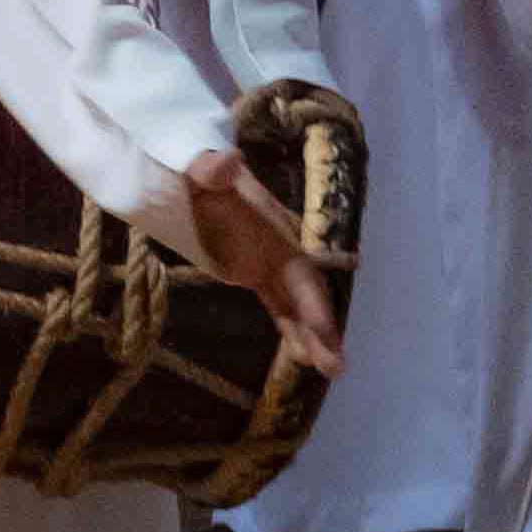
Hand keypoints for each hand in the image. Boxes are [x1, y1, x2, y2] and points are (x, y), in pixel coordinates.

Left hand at [166, 151, 343, 373]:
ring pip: (296, 305)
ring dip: (313, 337)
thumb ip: (208, 168)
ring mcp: (269, 263)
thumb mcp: (198, 168)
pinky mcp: (255, 273)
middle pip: (307, 294)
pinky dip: (292, 329)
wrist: (195, 171)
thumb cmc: (198, 171)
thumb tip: (225, 160)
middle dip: (323, 329)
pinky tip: (301, 356)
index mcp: (272, 229)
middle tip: (336, 366)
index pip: (300, 270)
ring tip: (333, 371)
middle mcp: (279, 249)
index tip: (322, 329)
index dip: (313, 299)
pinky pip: (279, 305)